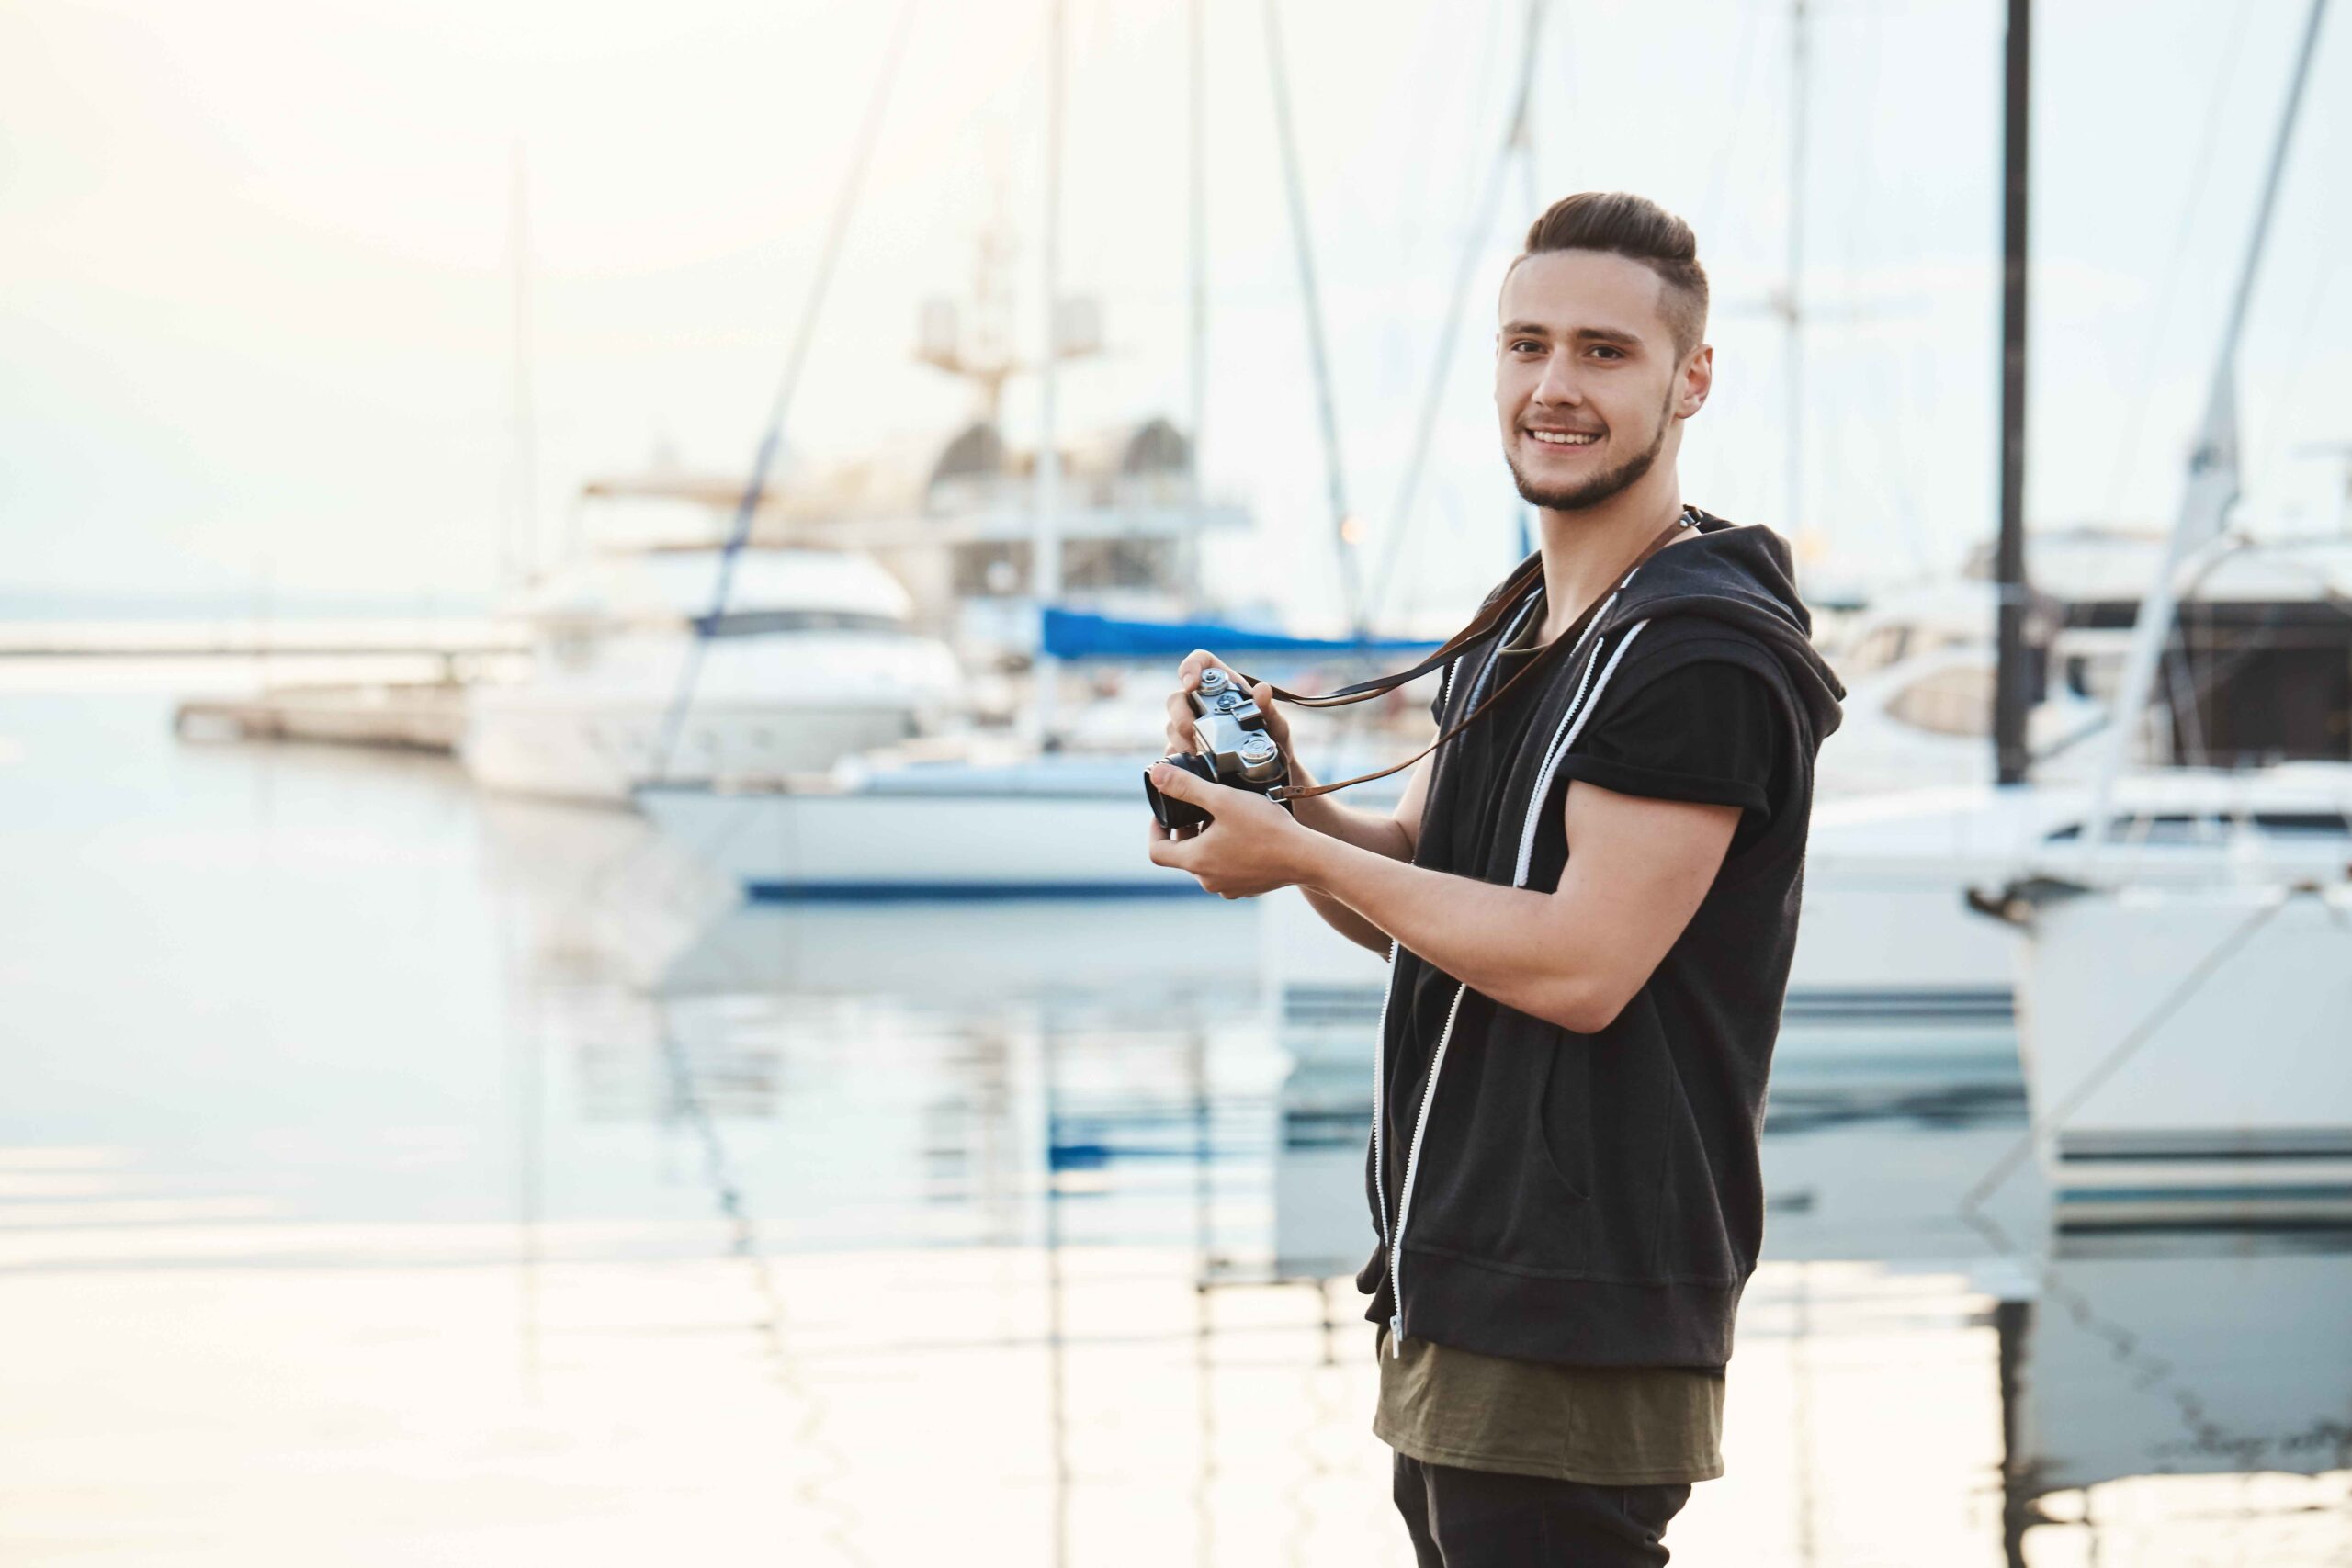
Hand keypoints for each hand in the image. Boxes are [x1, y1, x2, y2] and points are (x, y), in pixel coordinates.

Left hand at [1143, 763, 1310, 898]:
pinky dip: (1227, 851)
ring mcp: (1229, 887)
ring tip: (1223, 816)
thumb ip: (1186, 786)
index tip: (1164, 812)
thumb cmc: (1265, 828)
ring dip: (1207, 840)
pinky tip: (1245, 832)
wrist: (1307, 857)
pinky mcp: (1248, 887)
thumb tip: (1155, 775)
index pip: (1157, 851)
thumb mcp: (1223, 799)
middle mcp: (1208, 880)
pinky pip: (1228, 869)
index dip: (1155, 829)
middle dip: (1186, 829)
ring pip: (1207, 861)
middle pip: (1183, 854)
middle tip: (1197, 806)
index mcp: (1196, 861)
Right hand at [1164, 648, 1294, 763]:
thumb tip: (1262, 690)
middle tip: (1193, 731)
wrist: (1270, 773)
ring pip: (1172, 727)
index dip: (1190, 667)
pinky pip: (1172, 751)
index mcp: (1223, 687)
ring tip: (1200, 754)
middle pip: (1177, 698)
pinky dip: (1180, 758)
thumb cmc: (1272, 740)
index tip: (1191, 684)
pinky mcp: (1184, 749)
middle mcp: (1202, 703)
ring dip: (1182, 740)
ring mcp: (1190, 726)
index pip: (1200, 663)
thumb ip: (1268, 708)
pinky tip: (1193, 765)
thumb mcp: (1275, 725)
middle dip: (1181, 715)